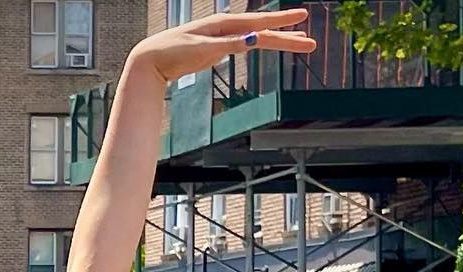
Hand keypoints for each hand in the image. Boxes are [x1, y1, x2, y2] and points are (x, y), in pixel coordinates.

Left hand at [136, 10, 314, 85]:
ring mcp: (222, 36)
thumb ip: (229, 45)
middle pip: (263, 32)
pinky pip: (244, 44)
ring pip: (256, 37)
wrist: (152, 59)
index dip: (283, 25)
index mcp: (224, 25)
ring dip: (278, 39)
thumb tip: (254, 40)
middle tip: (311, 42)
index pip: (260, 26)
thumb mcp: (202, 50)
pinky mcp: (216, 47)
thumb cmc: (174, 53)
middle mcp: (226, 27)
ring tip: (299, 41)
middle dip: (287, 36)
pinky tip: (265, 42)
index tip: (303, 20)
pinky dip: (259, 43)